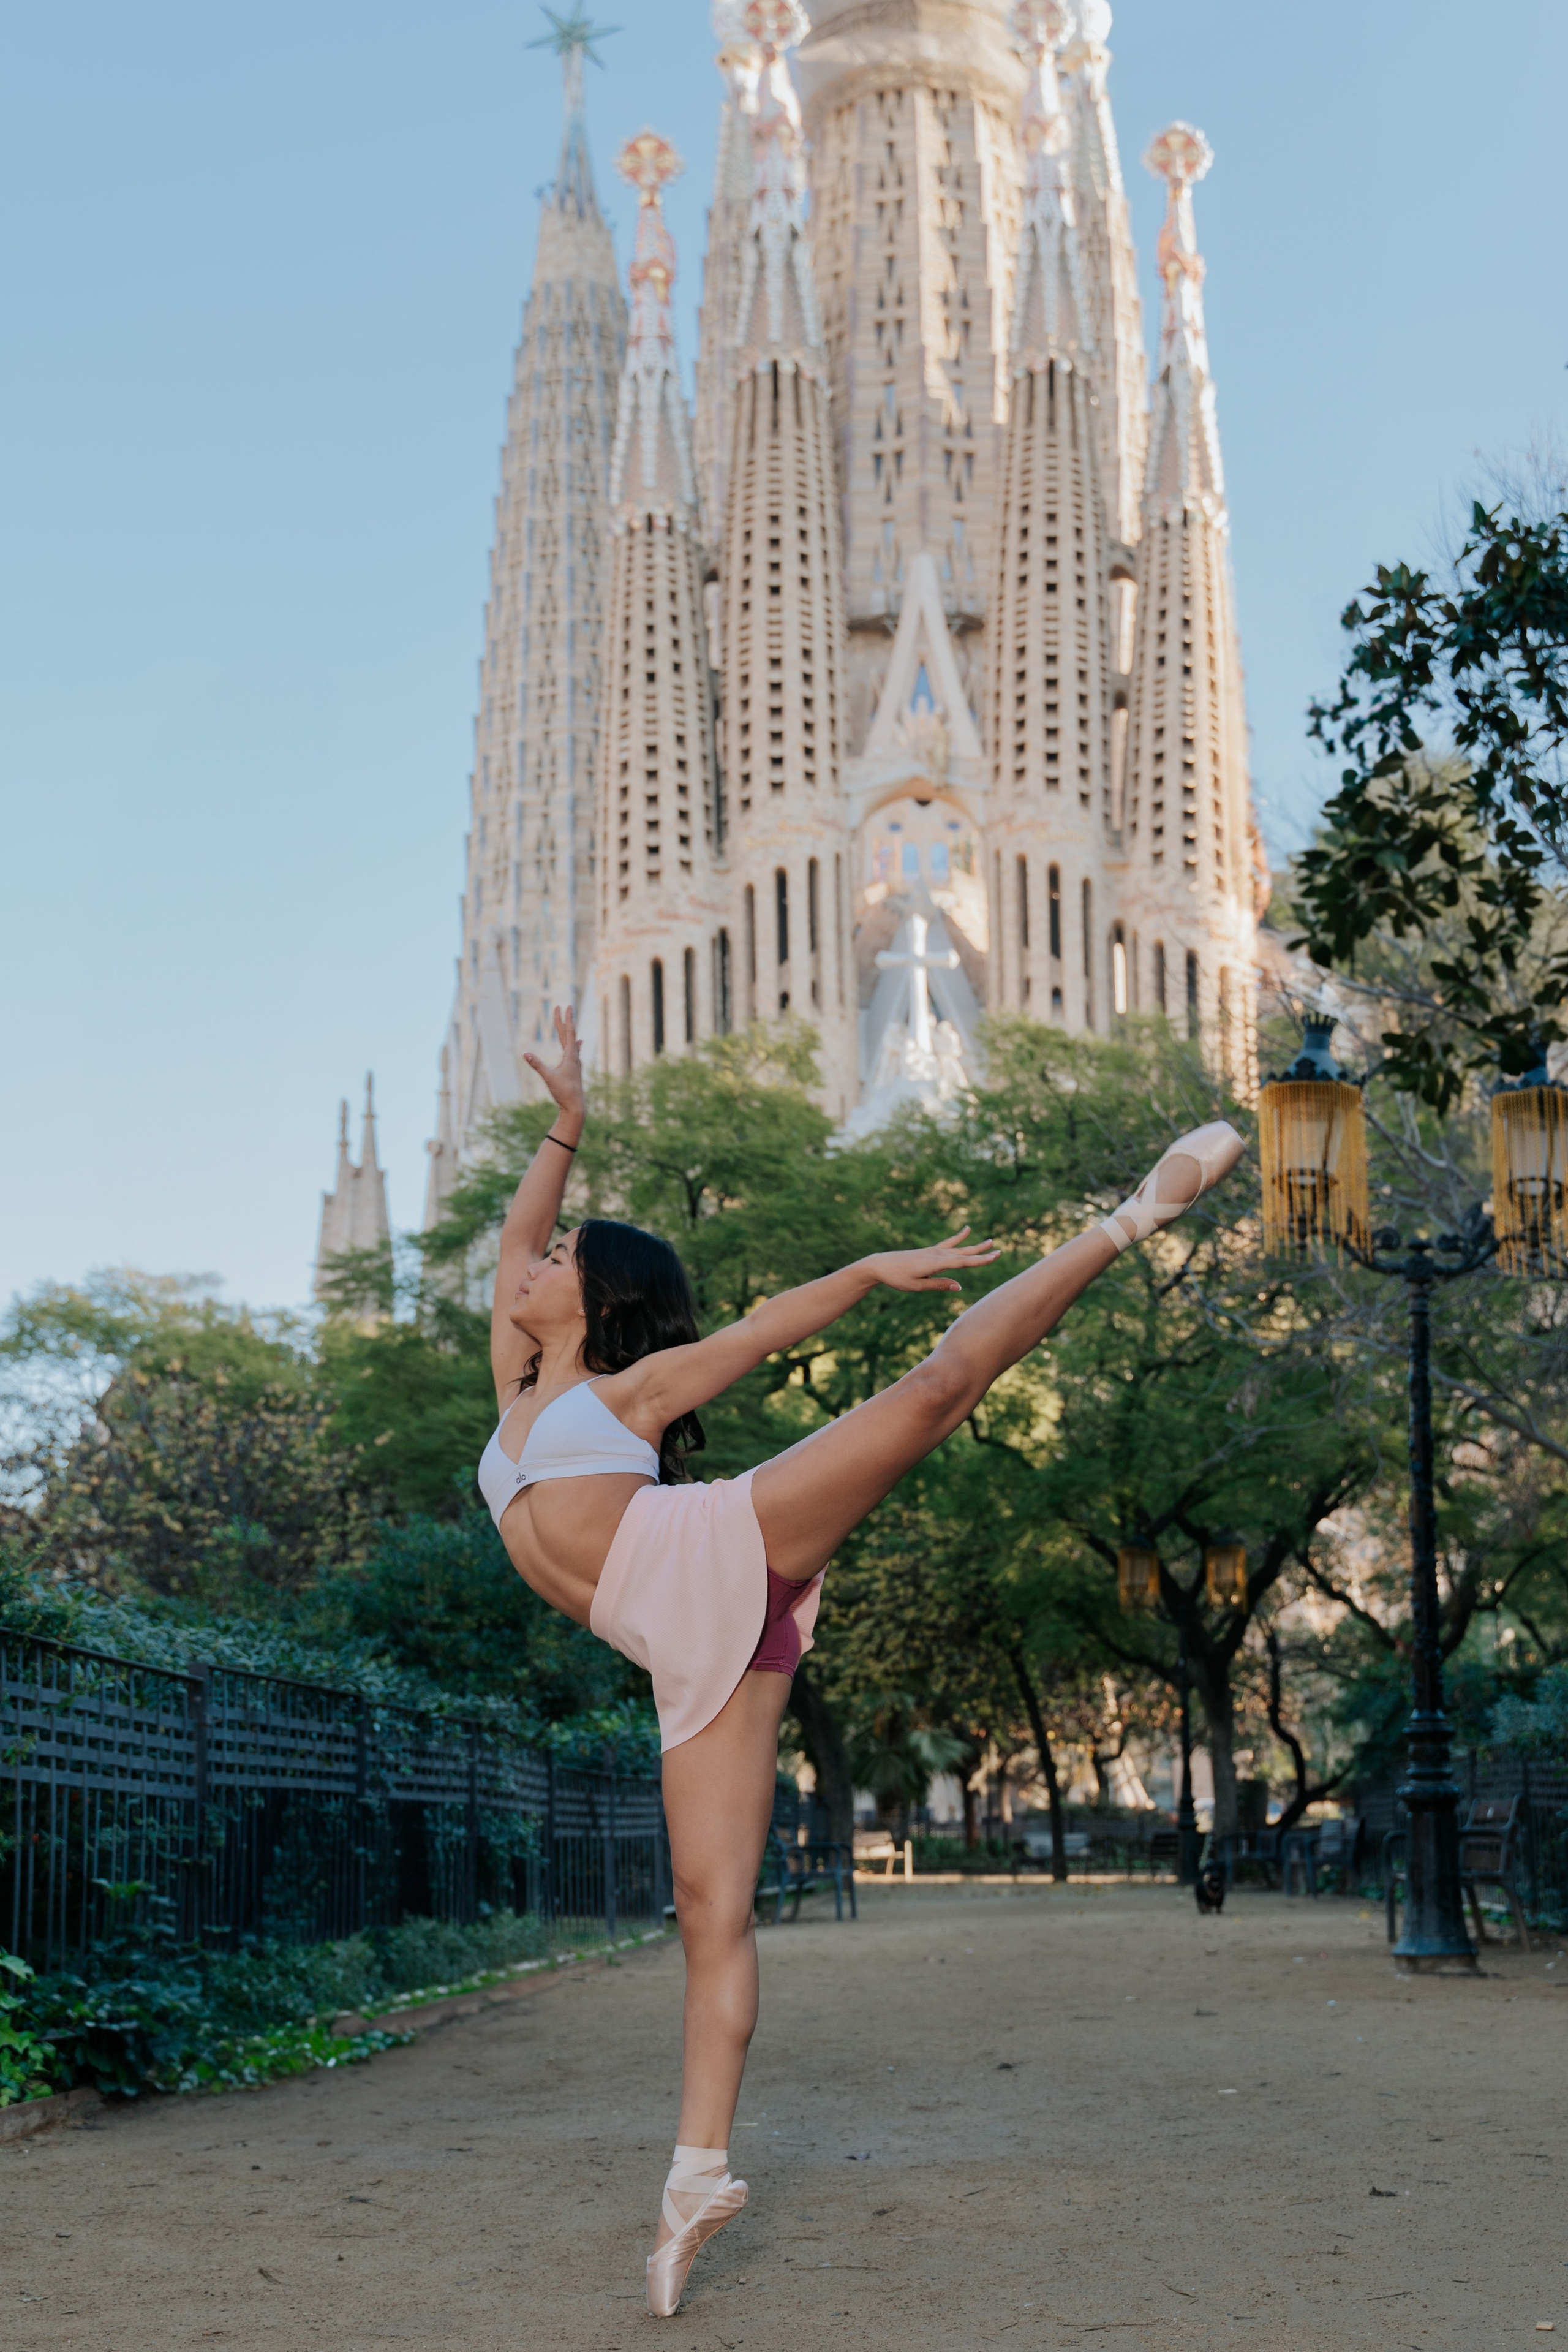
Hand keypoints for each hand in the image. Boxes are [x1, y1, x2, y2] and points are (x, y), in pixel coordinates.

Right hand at [522, 1005, 585, 1128]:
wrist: (575, 1107)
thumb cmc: (563, 1092)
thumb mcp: (548, 1077)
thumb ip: (537, 1065)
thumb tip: (525, 1053)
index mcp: (570, 1057)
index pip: (569, 1033)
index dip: (567, 1019)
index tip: (566, 1006)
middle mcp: (574, 1058)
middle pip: (569, 1035)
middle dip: (564, 1021)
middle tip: (563, 1007)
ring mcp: (575, 1064)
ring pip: (571, 1043)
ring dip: (569, 1031)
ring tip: (569, 1022)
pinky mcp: (573, 1070)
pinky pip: (574, 1052)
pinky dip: (574, 1044)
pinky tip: (578, 1045)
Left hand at [866, 1227, 999, 1294]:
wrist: (881, 1265)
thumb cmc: (898, 1278)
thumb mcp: (917, 1286)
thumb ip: (938, 1285)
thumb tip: (959, 1286)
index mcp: (935, 1263)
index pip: (963, 1262)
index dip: (980, 1260)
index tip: (995, 1256)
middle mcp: (937, 1254)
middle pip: (964, 1254)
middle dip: (981, 1253)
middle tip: (999, 1251)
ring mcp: (933, 1251)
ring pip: (958, 1248)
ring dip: (974, 1245)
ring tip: (988, 1240)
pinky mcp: (929, 1251)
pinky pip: (948, 1243)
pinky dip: (958, 1237)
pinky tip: (966, 1230)